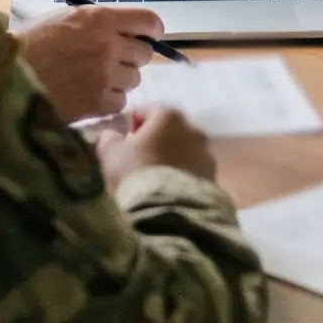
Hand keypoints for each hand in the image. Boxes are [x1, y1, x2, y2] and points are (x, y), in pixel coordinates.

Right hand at [20, 4, 163, 117]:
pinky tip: (88, 96)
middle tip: (111, 61)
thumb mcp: (62, 18)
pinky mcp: (97, 104)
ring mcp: (105, 76)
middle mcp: (108, 46)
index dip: (150, 31)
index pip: (148, 21)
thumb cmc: (27, 44)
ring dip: (119, 80)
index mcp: (100, 19)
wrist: (4, 76)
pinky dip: (108, 101)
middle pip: (144, 54)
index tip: (146, 36)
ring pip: (134, 80)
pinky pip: (120, 102)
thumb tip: (122, 29)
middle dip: (131, 58)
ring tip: (93, 80)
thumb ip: (96, 22)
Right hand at [96, 106, 217, 184]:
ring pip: (183, 151)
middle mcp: (193, 129)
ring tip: (154, 179)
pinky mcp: (213, 177)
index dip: (130, 126)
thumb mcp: (111, 153)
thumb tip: (112, 135)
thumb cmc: (136, 173)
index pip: (145, 111)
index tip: (122, 144)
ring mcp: (207, 154)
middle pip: (168, 131)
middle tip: (137, 162)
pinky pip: (192, 171)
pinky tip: (169, 191)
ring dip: (170, 159)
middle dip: (154, 142)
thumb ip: (109, 138)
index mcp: (169, 116)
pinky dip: (182, 176)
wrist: (168, 210)